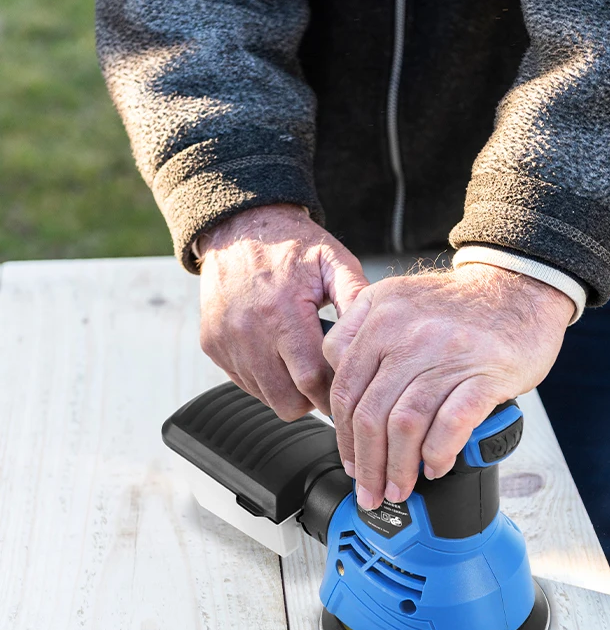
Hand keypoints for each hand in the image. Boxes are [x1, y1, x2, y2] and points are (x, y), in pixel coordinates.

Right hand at [198, 204, 368, 418]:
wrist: (239, 227)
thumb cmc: (292, 245)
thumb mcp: (333, 260)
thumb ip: (356, 296)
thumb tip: (376, 336)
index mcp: (283, 312)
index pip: (312, 380)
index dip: (333, 393)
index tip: (347, 391)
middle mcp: (249, 331)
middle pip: (287, 401)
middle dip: (312, 402)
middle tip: (326, 384)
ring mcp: (227, 342)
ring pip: (265, 397)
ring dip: (288, 391)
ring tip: (302, 364)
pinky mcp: (213, 346)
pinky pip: (244, 383)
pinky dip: (265, 380)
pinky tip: (278, 355)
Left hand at [322, 264, 573, 509]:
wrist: (519, 287)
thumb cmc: (460, 304)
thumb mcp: (396, 299)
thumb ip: (360, 332)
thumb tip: (340, 383)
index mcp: (380, 317)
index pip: (344, 389)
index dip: (343, 436)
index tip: (351, 461)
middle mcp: (408, 333)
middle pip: (370, 414)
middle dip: (367, 465)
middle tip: (371, 491)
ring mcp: (447, 353)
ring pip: (405, 425)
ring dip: (399, 468)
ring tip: (401, 488)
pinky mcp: (485, 373)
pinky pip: (451, 423)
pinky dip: (438, 453)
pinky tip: (436, 466)